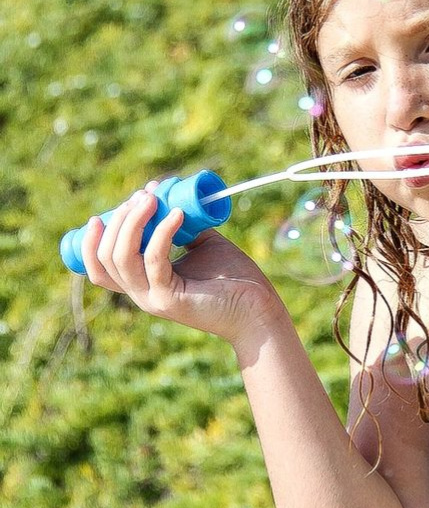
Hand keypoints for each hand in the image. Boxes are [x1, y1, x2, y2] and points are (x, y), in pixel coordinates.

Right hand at [81, 182, 278, 346]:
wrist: (259, 310)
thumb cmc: (234, 279)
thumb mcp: (202, 245)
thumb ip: (184, 228)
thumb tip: (169, 198)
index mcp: (143, 283)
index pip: (99, 268)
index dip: (91, 242)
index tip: (102, 214)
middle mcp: (142, 294)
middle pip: (106, 257)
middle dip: (119, 221)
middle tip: (143, 197)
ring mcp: (153, 298)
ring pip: (121, 259)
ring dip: (132, 223)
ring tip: (152, 199)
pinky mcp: (171, 299)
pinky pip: (155, 260)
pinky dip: (162, 232)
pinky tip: (177, 214)